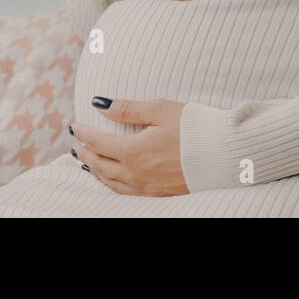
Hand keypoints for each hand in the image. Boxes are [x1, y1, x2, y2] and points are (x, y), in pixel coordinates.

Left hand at [70, 98, 188, 195]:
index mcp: (134, 151)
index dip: (84, 133)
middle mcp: (136, 173)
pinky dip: (111, 184)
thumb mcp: (160, 110)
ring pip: (111, 181)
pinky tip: (112, 179)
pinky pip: (125, 192)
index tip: (74, 125)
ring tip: (87, 161)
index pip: (98, 142)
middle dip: (86, 152)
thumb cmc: (195, 127)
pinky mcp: (159, 194)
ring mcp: (147, 187)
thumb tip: (100, 104)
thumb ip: (128, 109)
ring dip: (96, 169)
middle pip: (101, 164)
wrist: (224, 156)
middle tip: (77, 143)